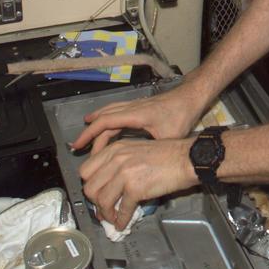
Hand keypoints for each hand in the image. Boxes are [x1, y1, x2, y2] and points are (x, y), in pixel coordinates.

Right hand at [70, 84, 206, 155]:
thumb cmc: (182, 115)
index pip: (105, 123)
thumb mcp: (169, 136)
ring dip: (96, 122)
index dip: (90, 134)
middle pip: (103, 118)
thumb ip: (153, 152)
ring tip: (85, 135)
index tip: (79, 145)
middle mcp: (131, 108)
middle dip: (89, 132)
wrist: (191, 97)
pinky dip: (106, 117)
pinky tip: (106, 125)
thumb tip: (143, 170)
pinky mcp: (140, 107)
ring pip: (109, 112)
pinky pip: (117, 111)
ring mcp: (135, 106)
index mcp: (135, 115)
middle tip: (77, 146)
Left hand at [78, 138, 194, 229]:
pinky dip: (120, 220)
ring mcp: (124, 173)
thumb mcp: (136, 150)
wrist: (187, 158)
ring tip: (112, 218)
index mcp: (114, 149)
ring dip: (105, 214)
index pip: (86, 170)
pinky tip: (123, 224)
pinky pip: (121, 210)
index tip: (96, 193)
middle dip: (94, 202)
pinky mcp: (135, 188)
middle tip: (102, 208)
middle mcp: (116, 159)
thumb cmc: (168, 154)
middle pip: (90, 187)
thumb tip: (109, 184)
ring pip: (101, 200)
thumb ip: (118, 163)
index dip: (90, 185)